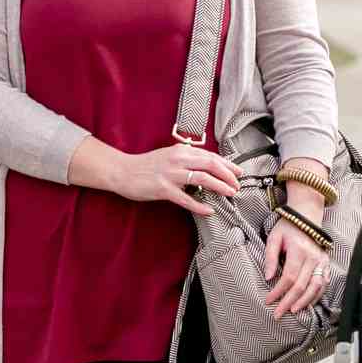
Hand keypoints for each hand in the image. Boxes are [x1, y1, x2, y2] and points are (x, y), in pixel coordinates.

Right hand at [115, 144, 242, 216]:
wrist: (123, 171)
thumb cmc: (146, 166)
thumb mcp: (169, 156)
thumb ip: (186, 158)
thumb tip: (206, 165)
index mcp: (182, 151)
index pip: (210, 156)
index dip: (228, 164)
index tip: (238, 172)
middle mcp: (178, 159)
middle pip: (211, 164)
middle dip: (228, 175)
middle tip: (238, 185)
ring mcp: (171, 174)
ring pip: (203, 178)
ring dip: (220, 186)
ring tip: (230, 194)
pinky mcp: (163, 189)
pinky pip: (186, 199)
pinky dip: (200, 205)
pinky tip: (209, 211)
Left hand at [264, 214, 328, 320]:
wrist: (307, 216)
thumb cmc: (288, 227)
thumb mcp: (274, 238)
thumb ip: (270, 257)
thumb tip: (268, 278)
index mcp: (299, 250)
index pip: (289, 277)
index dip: (278, 291)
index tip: (268, 301)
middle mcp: (313, 258)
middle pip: (302, 286)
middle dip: (289, 302)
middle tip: (278, 314)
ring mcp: (322, 261)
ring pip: (315, 287)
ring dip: (304, 302)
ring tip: (293, 311)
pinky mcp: (326, 264)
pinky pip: (323, 283)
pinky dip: (316, 295)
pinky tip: (307, 303)